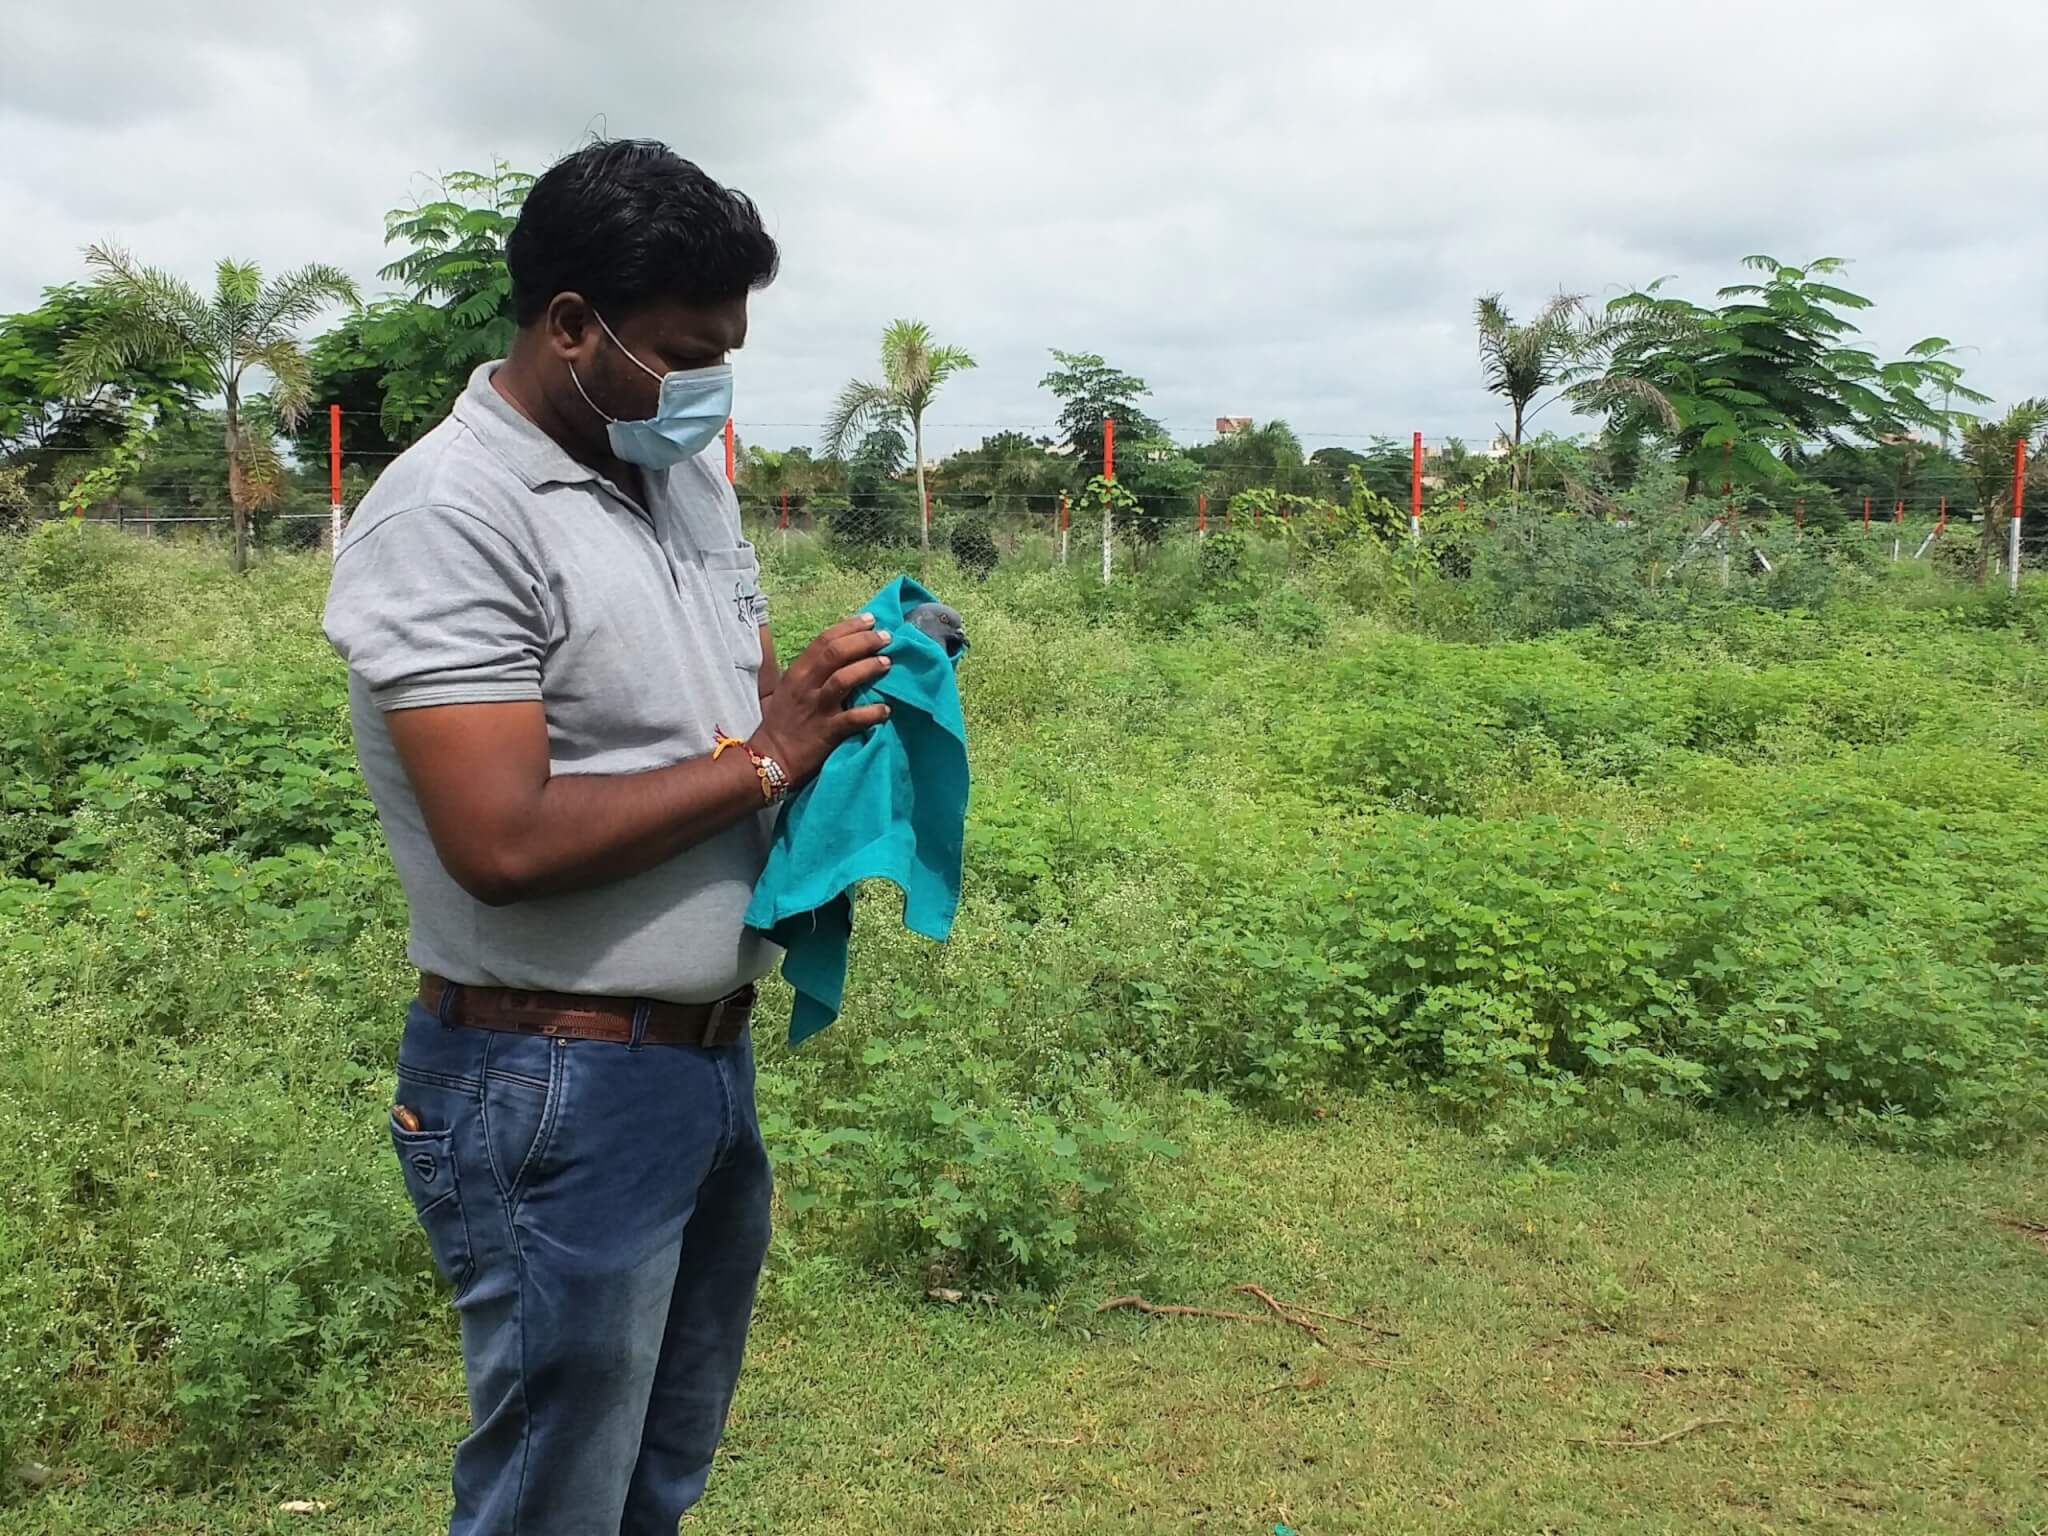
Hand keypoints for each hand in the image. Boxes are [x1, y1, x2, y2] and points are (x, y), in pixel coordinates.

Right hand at [749, 613, 891, 785]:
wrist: (770, 759)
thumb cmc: (783, 723)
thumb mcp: (789, 689)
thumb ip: (812, 672)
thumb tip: (841, 654)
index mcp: (798, 672)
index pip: (824, 640)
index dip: (849, 627)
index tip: (871, 620)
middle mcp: (806, 686)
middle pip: (835, 653)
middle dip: (864, 641)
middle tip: (886, 637)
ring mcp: (816, 708)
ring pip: (844, 679)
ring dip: (868, 668)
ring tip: (887, 663)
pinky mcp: (827, 731)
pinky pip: (853, 718)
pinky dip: (872, 712)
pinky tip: (886, 709)